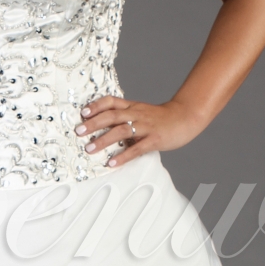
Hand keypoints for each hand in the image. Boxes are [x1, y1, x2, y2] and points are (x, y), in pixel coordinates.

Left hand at [74, 96, 201, 165]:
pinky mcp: (154, 139)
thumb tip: (105, 131)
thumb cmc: (161, 118)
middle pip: (112, 116)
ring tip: (90, 149)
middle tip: (79, 131)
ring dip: (104, 140)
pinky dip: (123, 156)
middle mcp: (137, 114)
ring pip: (121, 131)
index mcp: (132, 107)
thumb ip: (125, 119)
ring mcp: (146, 127)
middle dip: (94, 124)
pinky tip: (112, 163)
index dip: (96, 106)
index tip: (83, 112)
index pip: (111, 102)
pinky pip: (136, 148)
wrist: (186, 117)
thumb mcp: (141, 113)